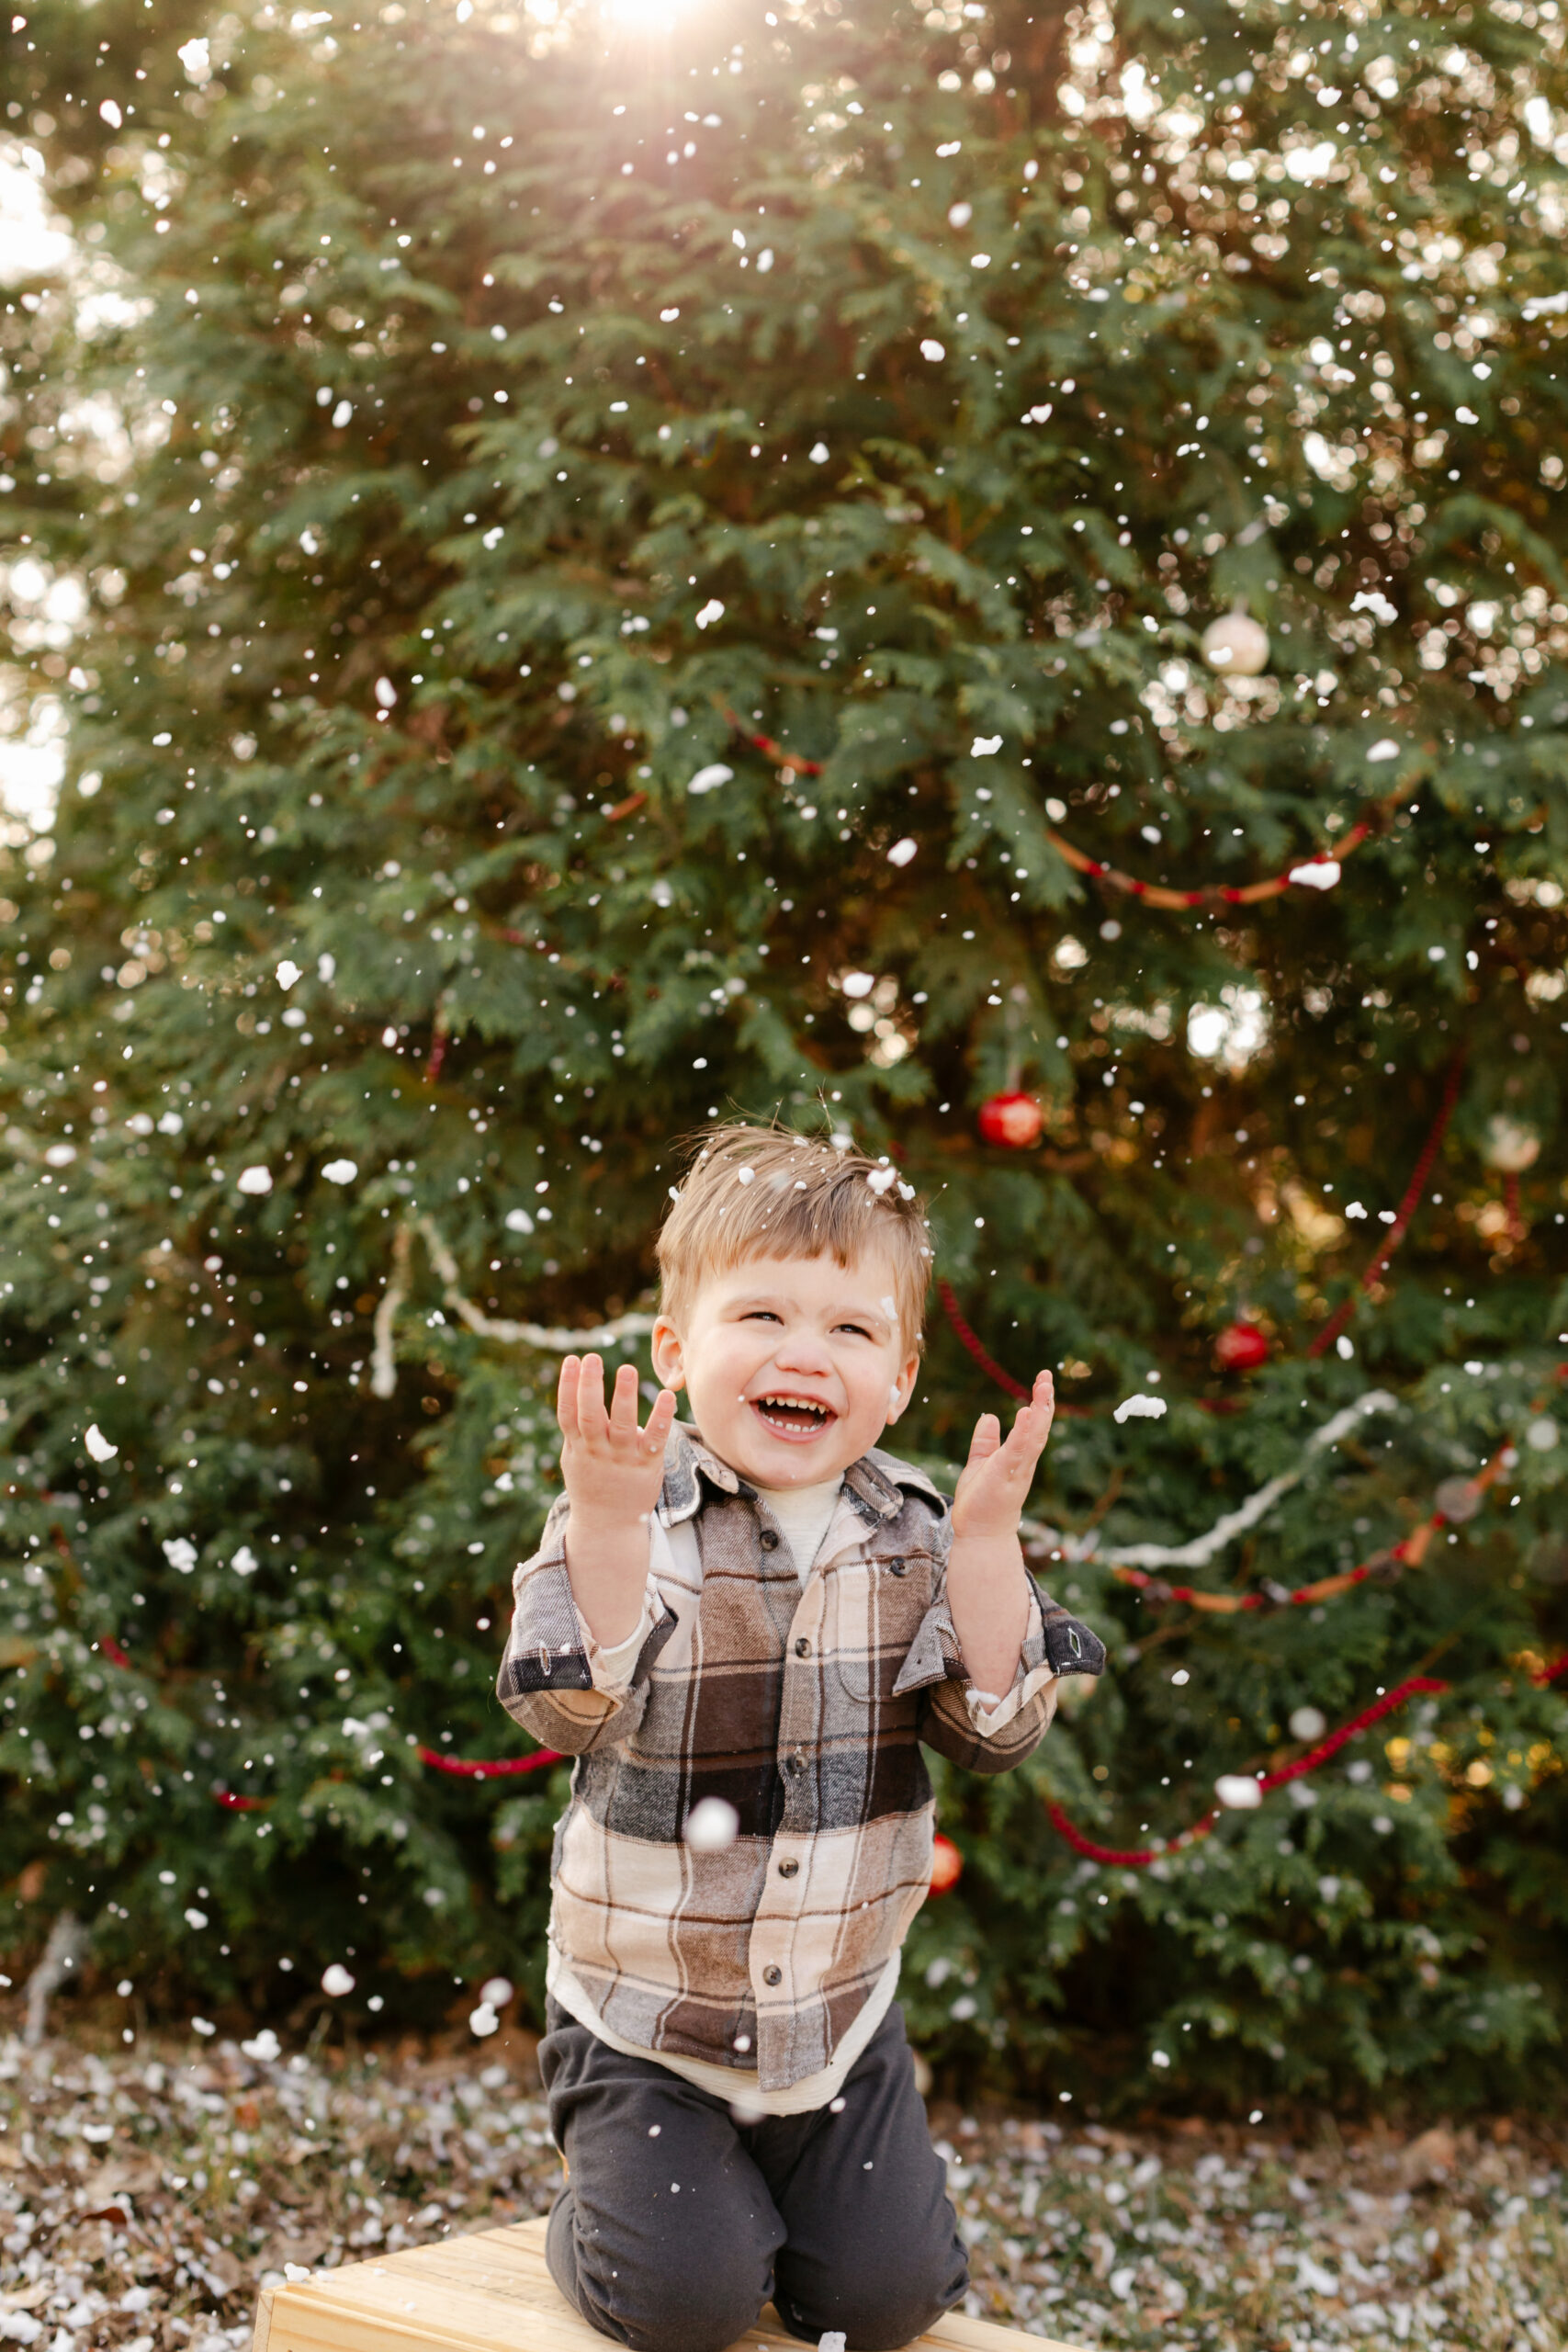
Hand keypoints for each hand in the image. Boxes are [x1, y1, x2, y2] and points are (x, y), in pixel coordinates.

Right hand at [557, 1354, 677, 1533]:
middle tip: (592, 1358)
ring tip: (627, 1369)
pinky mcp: (646, 1465)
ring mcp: (621, 1458)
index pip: (568, 1412)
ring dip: (624, 1396)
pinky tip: (666, 1396)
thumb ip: (576, 1429)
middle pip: (590, 1415)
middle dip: (590, 1386)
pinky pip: (654, 1439)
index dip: (567, 1386)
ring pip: (622, 1425)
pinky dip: (661, 1417)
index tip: (572, 1360)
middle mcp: (597, 1451)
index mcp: (578, 1446)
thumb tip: (575, 1390)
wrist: (608, 1525)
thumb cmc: (592, 1484)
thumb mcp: (575, 1458)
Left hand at [950, 1371, 1054, 1544]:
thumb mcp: (980, 1463)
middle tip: (1047, 1377)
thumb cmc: (981, 1502)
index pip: (1032, 1425)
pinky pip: (1017, 1451)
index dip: (1039, 1403)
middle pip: (1039, 1428)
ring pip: (1033, 1437)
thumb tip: (989, 1416)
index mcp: (1019, 1457)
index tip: (1042, 1380)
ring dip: (1039, 1413)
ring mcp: (1016, 1470)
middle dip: (1044, 1402)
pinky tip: (1026, 1414)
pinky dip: (1023, 1432)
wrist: (980, 1535)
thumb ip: (985, 1442)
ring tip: (1043, 1389)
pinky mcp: (1005, 1477)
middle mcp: (1023, 1462)